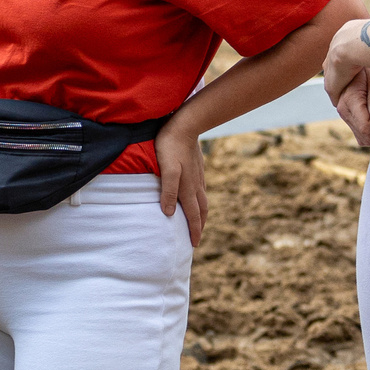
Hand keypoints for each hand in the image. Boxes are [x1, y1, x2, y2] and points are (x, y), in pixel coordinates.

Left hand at [153, 123, 208, 246]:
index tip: (193, 245)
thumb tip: (169, 214)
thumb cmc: (170, 146)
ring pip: (202, 201)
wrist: (184, 125)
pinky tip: (195, 198)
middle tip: (196, 239)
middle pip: (200, 211)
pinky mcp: (197, 168)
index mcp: (188, 188)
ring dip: (200, 215)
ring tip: (197, 223)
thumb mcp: (166, 169)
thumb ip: (168, 191)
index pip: (192, 215)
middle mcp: (196, 185)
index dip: (193, 231)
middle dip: (199, 227)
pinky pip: (200, 190)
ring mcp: (198, 176)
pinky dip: (199, 201)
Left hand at [322, 7, 369, 101]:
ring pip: (332, 74)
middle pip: (334, 60)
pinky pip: (333, 87)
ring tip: (342, 94)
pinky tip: (340, 100)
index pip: (344, 45)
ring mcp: (331, 59)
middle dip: (338, 70)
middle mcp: (336, 44)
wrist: (365, 42)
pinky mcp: (332, 74)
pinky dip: (338, 93)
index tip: (352, 64)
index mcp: (346, 32)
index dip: (348, 56)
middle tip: (345, 80)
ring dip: (337, 84)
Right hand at [332, 69, 369, 146]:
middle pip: (363, 135)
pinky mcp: (344, 112)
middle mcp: (341, 107)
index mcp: (349, 99)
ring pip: (360, 135)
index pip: (366, 127)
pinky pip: (357, 129)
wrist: (352, 55)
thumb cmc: (368, 64)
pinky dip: (367, 128)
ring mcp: (341, 110)